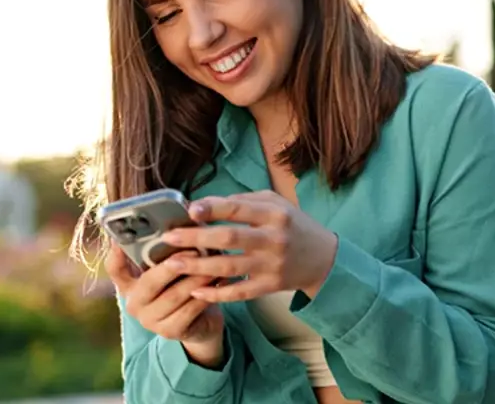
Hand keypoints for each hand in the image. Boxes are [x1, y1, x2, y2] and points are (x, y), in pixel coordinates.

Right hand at [105, 245, 224, 353]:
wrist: (199, 323)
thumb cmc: (182, 286)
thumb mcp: (171, 270)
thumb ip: (167, 252)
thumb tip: (183, 223)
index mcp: (129, 284)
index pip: (115, 268)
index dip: (117, 253)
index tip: (123, 237)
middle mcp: (134, 303)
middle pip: (150, 281)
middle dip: (173, 265)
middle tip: (193, 249)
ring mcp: (150, 320)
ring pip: (175, 295)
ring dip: (196, 278)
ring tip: (213, 264)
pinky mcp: (169, 331)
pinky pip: (189, 309)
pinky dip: (206, 294)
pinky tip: (218, 282)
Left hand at [162, 190, 337, 301]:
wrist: (325, 259)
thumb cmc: (293, 226)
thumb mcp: (275, 204)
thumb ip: (242, 202)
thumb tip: (205, 203)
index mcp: (274, 214)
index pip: (238, 209)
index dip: (213, 208)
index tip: (189, 210)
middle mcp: (273, 239)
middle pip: (229, 238)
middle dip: (196, 238)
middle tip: (169, 238)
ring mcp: (272, 265)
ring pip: (230, 267)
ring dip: (198, 267)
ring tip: (173, 264)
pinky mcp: (271, 286)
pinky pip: (239, 292)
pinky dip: (217, 293)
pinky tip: (196, 291)